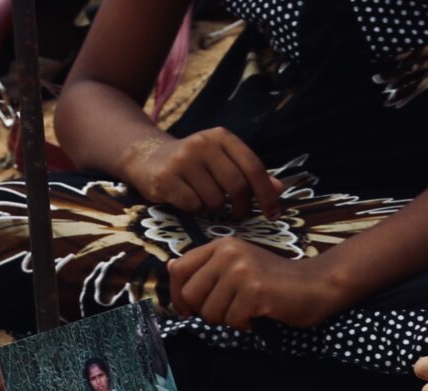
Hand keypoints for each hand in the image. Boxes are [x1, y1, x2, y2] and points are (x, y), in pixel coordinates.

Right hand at [121, 127, 284, 218]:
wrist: (148, 157)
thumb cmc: (194, 164)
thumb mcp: (222, 161)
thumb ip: (249, 173)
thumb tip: (279, 189)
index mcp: (222, 137)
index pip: (254, 167)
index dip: (266, 195)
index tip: (273, 214)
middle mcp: (203, 143)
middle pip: (237, 186)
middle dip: (242, 208)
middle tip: (238, 217)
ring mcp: (183, 160)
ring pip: (214, 200)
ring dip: (214, 209)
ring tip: (205, 202)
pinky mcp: (166, 177)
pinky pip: (193, 206)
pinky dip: (194, 210)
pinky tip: (188, 202)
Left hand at [167, 239, 343, 327]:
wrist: (314, 284)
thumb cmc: (274, 281)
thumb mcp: (237, 266)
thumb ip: (206, 268)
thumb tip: (170, 268)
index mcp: (221, 245)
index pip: (179, 269)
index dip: (178, 296)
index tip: (189, 309)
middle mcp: (229, 252)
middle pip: (191, 295)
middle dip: (206, 312)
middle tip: (228, 311)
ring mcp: (242, 270)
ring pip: (210, 312)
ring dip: (227, 320)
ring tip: (246, 310)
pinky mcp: (254, 290)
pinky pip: (232, 320)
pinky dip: (244, 324)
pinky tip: (258, 314)